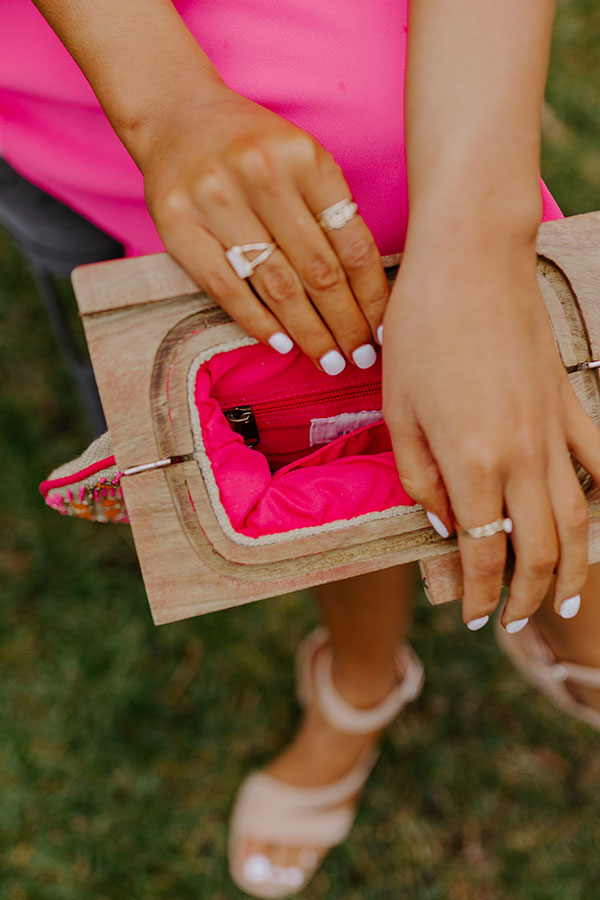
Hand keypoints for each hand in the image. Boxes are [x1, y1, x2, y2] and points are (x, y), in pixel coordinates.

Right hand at [140, 88, 388, 372]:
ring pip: (275, 285)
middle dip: (345, 322)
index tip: (383, 331)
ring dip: (308, 332)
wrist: (175, 114)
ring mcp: (215, 200)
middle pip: (317, 269)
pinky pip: (227, 288)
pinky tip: (282, 344)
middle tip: (360, 358)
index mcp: (304, 157)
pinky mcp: (178, 225)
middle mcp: (261, 174)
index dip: (372, 295)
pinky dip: (258, 322)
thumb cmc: (252, 146)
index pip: (351, 242)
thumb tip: (364, 291)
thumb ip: (329, 211)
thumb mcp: (301, 158)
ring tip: (328, 360)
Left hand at [382, 236, 599, 630]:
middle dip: (526, 597)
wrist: (472, 261)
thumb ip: (422, 478)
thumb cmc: (421, 331)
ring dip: (571, 569)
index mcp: (472, 462)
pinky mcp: (570, 403)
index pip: (484, 553)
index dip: (480, 594)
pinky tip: (598, 520)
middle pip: (540, 551)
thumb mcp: (398, 410)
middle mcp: (523, 457)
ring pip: (578, 520)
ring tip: (562, 602)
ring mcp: (555, 431)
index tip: (474, 617)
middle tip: (511, 623)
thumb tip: (446, 523)